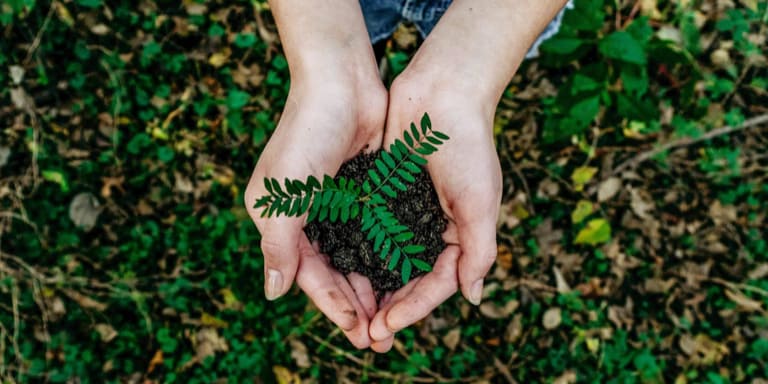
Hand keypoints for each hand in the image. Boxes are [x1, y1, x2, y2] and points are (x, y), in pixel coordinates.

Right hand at [244, 77, 386, 348]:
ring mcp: (337, 205)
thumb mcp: (284, 194)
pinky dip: (387, 257)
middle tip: (381, 338)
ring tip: (394, 318)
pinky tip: (404, 278)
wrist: (342, 82)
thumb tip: (274, 294)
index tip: (358, 333)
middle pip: (334, 273)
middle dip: (356, 306)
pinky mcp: (364, 192)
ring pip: (357, 258)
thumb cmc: (306, 133)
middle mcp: (308, 217)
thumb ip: (279, 245)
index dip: (333, 306)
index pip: (309, 275)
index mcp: (280, 220)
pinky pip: (375, 234)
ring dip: (373, 288)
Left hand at [368, 73, 501, 351]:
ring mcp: (406, 212)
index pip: (437, 283)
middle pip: (409, 279)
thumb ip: (479, 250)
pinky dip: (357, 252)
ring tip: (350, 313)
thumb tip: (472, 297)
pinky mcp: (382, 193)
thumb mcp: (481, 202)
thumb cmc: (468, 145)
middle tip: (366, 334)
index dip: (414, 308)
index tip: (389, 325)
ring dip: (370, 287)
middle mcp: (431, 228)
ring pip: (385, 260)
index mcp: (460, 235)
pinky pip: (368, 230)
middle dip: (390, 307)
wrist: (442, 92)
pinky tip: (339, 270)